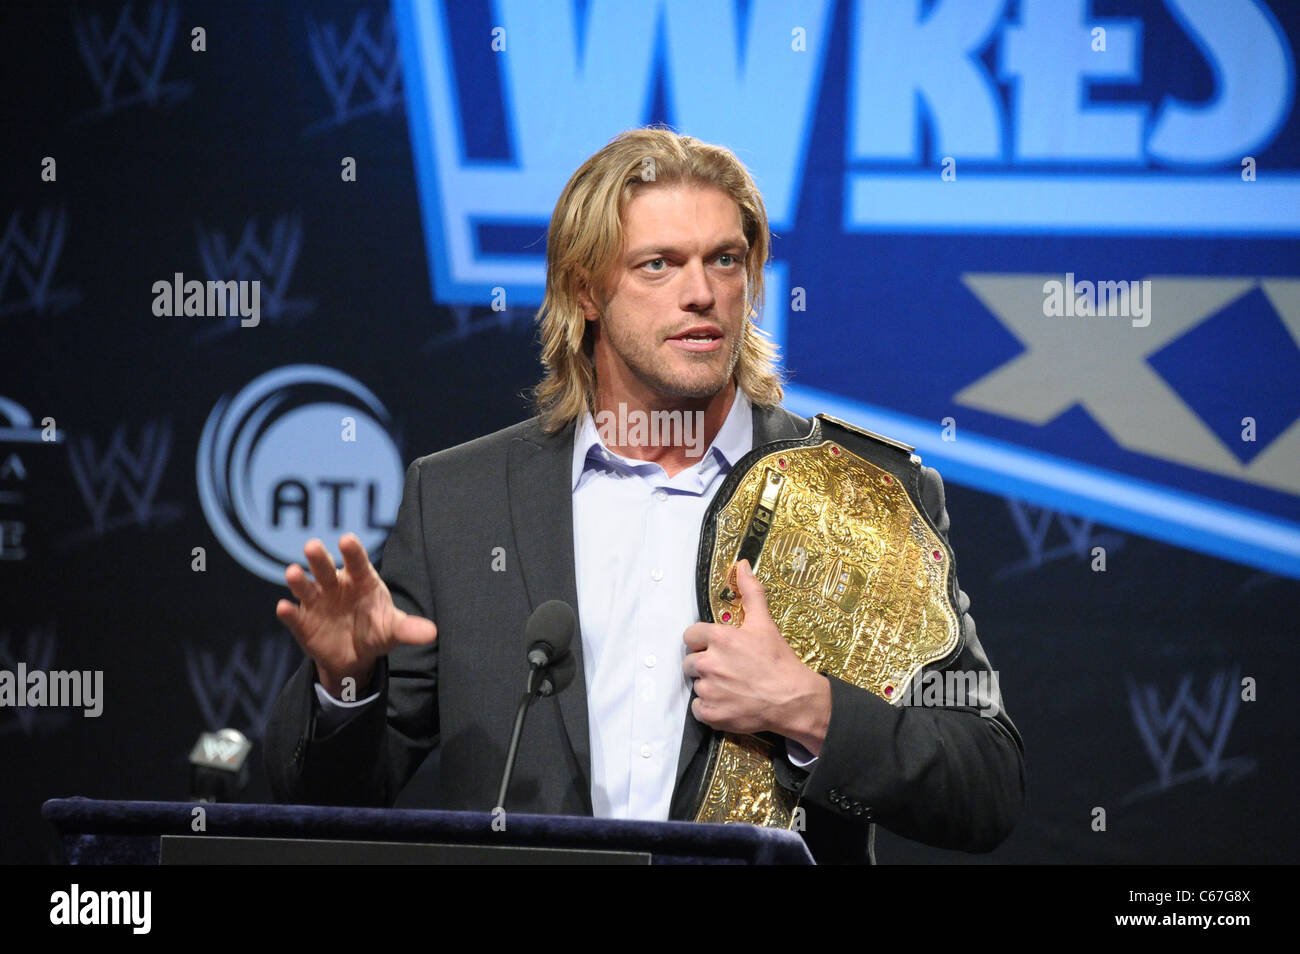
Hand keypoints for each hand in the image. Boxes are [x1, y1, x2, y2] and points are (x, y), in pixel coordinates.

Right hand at [276, 533, 437, 698]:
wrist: (355, 657)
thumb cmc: (376, 630)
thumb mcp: (393, 630)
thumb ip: (409, 629)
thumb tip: (433, 633)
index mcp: (360, 580)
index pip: (357, 562)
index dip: (352, 551)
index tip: (347, 540)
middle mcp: (336, 586)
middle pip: (326, 568)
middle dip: (319, 558)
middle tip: (312, 546)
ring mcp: (317, 602)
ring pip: (305, 587)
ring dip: (298, 580)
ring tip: (293, 572)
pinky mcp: (302, 621)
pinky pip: (293, 615)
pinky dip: (288, 612)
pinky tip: (284, 607)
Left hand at [682, 560, 831, 753]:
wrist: (793, 699)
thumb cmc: (778, 661)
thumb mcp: (765, 623)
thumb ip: (751, 592)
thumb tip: (741, 565)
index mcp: (719, 638)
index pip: (690, 635)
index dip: (702, 641)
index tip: (717, 648)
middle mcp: (709, 662)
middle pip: (690, 661)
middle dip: (704, 664)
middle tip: (728, 669)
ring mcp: (708, 690)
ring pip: (696, 685)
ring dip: (709, 686)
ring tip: (732, 686)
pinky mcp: (710, 713)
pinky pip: (697, 708)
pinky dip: (709, 708)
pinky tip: (728, 703)